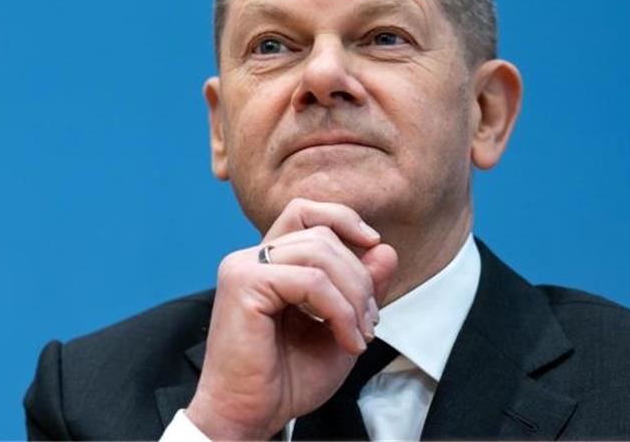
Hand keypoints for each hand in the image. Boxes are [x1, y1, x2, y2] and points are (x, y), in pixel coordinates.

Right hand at [185, 198, 397, 439]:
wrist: (249, 418)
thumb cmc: (285, 381)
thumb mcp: (339, 328)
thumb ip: (360, 289)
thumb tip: (386, 249)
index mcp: (269, 264)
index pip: (305, 213)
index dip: (343, 219)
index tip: (373, 245)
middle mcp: (252, 259)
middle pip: (323, 235)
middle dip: (360, 277)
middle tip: (370, 323)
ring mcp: (244, 267)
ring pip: (320, 253)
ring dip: (353, 295)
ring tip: (359, 335)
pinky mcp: (243, 284)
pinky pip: (310, 281)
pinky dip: (339, 310)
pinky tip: (345, 339)